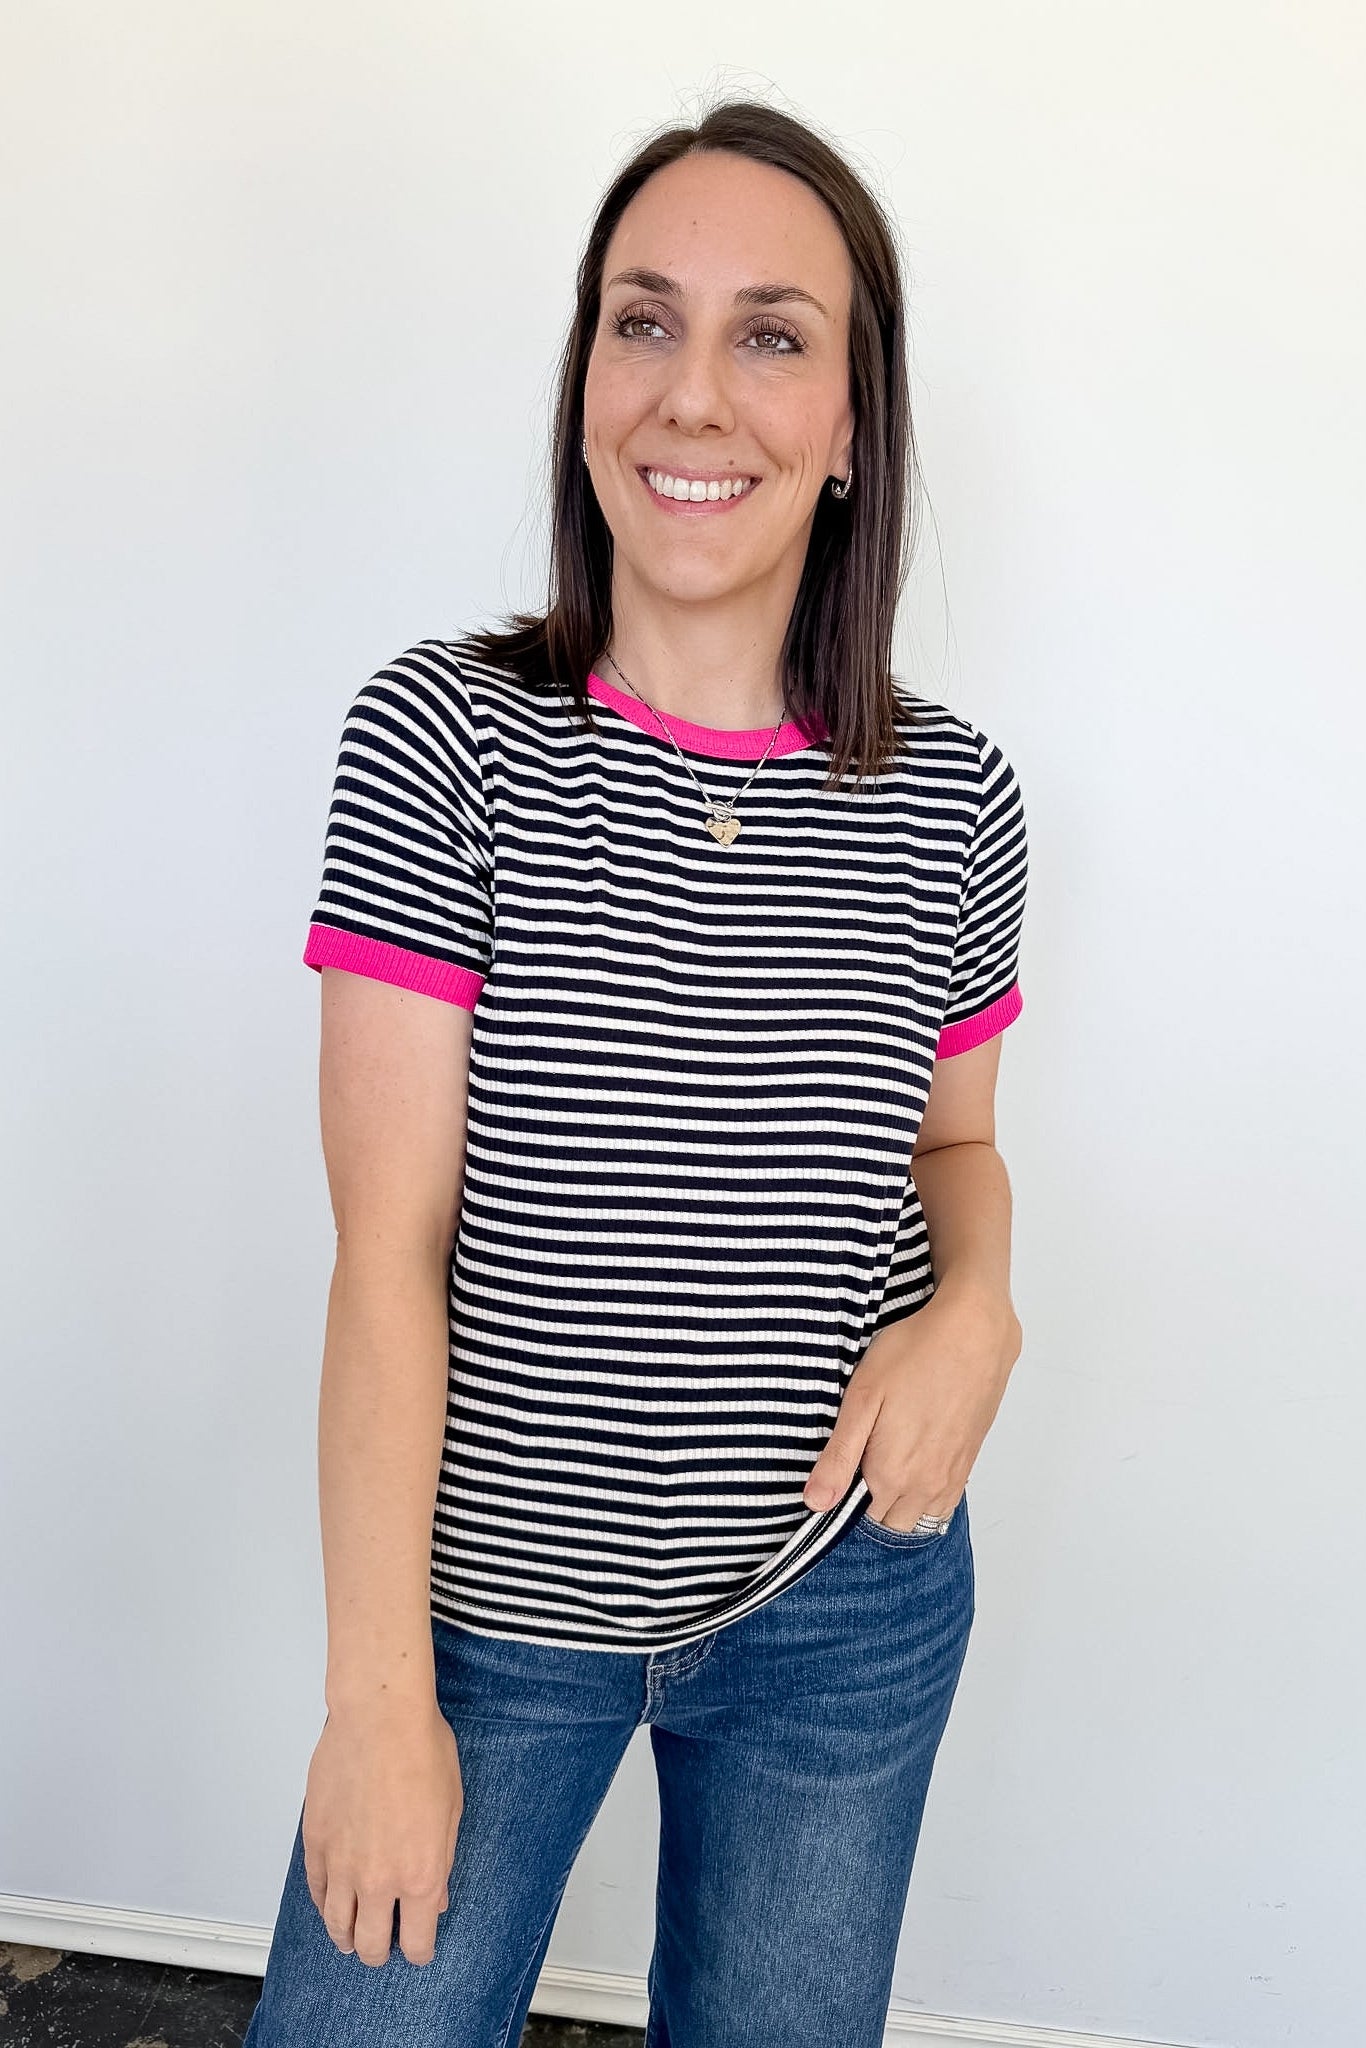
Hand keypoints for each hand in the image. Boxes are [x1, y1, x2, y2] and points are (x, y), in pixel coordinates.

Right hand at [302, 1695, 463, 1967]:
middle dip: (378, 1953)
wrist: (380, 1717)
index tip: (418, 1948)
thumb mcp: (452, 1809)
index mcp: (420, 1875)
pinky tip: (330, 1905)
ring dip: (345, 1937)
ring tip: (350, 1939)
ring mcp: (342, 1864)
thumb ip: (442, 1862)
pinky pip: (316, 1890)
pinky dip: (324, 1904)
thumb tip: (434, 1897)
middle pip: (370, 1944)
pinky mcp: (316, 1842)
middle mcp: (378, 1879)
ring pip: (336, 1925)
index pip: (415, 1942)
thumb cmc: (421, 1750)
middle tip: (381, 1949)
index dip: (418, 1951)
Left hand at [802, 1282, 1021, 1529]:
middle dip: (870, 1506)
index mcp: (890, 1473)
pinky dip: (926, 1497)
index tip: (840, 1469)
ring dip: (900, 1504)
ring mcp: (950, 1477)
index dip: (843, 1497)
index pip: (857, 1517)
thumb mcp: (862, 1398)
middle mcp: (924, 1485)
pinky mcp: (968, 1462)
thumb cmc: (915, 1354)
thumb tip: (816, 1502)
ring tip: (889, 1461)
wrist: (974, 1332)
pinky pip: (944, 1503)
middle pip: (888, 1523)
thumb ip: (838, 1457)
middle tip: (862, 1462)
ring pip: (918, 1517)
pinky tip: (916, 1462)